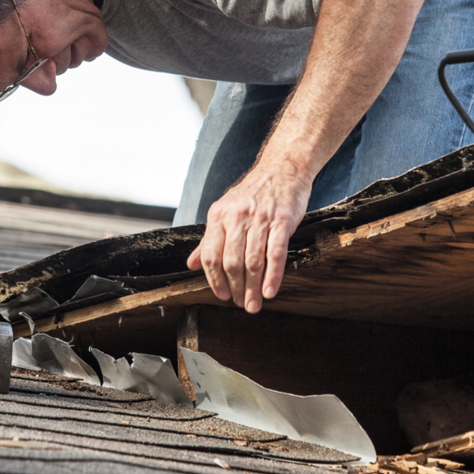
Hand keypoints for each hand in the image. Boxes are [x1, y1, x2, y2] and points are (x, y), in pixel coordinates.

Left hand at [186, 166, 310, 313]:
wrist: (282, 169)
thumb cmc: (253, 194)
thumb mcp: (224, 210)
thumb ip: (208, 239)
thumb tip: (191, 264)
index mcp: (218, 216)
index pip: (210, 255)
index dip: (214, 280)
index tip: (222, 296)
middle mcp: (236, 217)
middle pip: (231, 262)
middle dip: (236, 288)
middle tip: (241, 304)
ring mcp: (260, 218)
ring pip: (253, 261)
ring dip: (253, 287)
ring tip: (254, 304)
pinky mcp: (282, 220)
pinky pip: (275, 253)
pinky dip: (273, 276)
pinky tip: (270, 291)